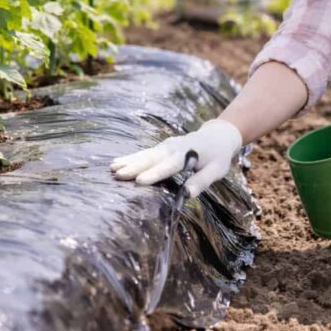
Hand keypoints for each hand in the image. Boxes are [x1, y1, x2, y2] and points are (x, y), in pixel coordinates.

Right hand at [110, 119, 242, 197]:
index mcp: (187, 154)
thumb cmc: (218, 157)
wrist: (217, 136)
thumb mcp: (216, 171)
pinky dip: (130, 158)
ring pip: (145, 154)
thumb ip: (202, 181)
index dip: (155, 173)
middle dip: (135, 167)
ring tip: (112, 169)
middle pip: (152, 158)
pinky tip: (116, 163)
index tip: (140, 181)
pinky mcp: (161, 147)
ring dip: (129, 161)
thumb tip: (187, 195)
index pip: (169, 166)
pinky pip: (144, 153)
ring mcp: (166, 146)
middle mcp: (173, 147)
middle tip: (118, 175)